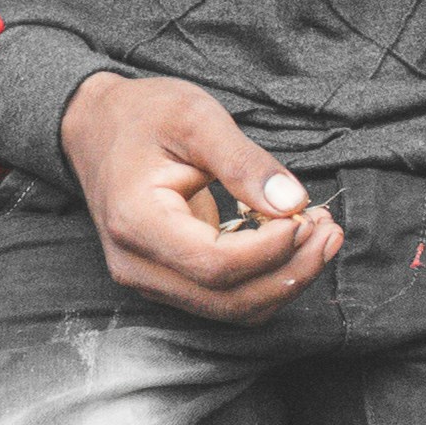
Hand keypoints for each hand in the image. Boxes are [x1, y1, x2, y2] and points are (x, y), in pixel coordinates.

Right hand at [58, 71, 344, 324]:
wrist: (95, 128)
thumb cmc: (143, 115)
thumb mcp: (194, 118)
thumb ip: (244, 162)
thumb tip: (294, 203)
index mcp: (136, 223)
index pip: (215, 264)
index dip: (270, 250)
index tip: (308, 215)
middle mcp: (137, 266)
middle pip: (228, 300)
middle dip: (291, 271)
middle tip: (330, 228)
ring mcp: (149, 280)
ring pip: (232, 309)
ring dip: (285, 279)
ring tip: (321, 232)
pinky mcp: (168, 280)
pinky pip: (226, 298)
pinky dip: (267, 278)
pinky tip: (292, 240)